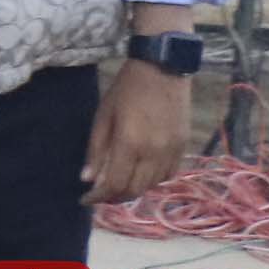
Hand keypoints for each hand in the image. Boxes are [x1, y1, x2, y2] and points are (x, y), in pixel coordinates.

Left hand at [85, 58, 191, 205]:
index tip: (84, 199)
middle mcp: (155, 152)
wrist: (162, 69)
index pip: (114, 184)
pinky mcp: (184, 146)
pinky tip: (140, 174)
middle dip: (113, 197)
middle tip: (98, 195)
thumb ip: (96, 150)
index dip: (97, 197)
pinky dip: (153, 180)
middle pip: (134, 190)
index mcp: (131, 144)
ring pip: (152, 185)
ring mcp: (173, 150)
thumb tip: (87, 179)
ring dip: (133, 190)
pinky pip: (169, 174)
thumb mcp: (103, 117)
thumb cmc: (125, 90)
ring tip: (117, 185)